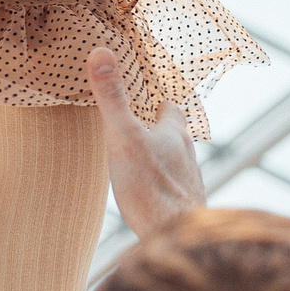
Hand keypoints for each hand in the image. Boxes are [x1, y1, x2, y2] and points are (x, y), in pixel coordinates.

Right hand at [83, 47, 202, 239]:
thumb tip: (101, 53)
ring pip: (177, 164)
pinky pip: (173, 190)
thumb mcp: (123, 136)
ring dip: (163, 160)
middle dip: (162, 131)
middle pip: (176, 136)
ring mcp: (188, 183)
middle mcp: (187, 156)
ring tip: (145, 161)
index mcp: (173, 134)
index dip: (162, 102)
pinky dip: (163, 187)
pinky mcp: (184, 207)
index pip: (172, 109)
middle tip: (145, 127)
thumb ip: (112, 98)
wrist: (176, 236)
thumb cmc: (150, 187)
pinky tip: (150, 196)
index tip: (153, 97)